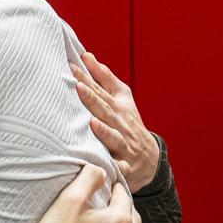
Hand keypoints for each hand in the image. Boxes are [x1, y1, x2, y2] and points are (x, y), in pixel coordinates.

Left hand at [72, 52, 159, 192]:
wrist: (150, 159)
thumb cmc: (129, 124)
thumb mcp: (122, 98)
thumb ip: (104, 78)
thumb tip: (86, 56)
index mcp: (117, 107)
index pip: (99, 91)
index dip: (86, 79)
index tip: (71, 66)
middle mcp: (120, 124)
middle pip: (105, 111)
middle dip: (92, 99)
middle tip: (78, 86)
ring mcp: (123, 145)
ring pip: (113, 138)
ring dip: (103, 130)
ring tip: (92, 121)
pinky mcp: (125, 166)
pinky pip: (118, 167)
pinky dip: (113, 165)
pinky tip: (105, 162)